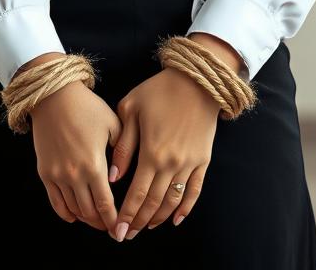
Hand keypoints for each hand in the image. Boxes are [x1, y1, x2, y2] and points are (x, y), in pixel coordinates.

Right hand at [29, 74, 123, 234]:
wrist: (53, 96)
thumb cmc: (86, 107)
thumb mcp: (112, 123)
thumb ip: (121, 150)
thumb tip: (119, 175)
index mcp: (94, 164)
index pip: (106, 205)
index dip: (114, 221)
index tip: (121, 230)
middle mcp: (74, 175)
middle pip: (89, 212)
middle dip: (102, 223)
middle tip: (111, 227)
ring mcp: (57, 175)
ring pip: (73, 210)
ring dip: (86, 219)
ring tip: (96, 220)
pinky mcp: (45, 172)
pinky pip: (55, 202)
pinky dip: (66, 213)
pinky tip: (75, 216)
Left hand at [108, 66, 219, 240]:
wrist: (196, 79)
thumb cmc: (159, 90)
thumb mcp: (131, 109)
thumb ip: (123, 145)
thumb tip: (113, 176)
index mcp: (151, 152)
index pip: (136, 194)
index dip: (126, 215)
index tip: (117, 231)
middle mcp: (171, 164)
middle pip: (153, 203)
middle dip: (139, 222)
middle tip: (127, 235)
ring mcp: (189, 164)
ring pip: (172, 201)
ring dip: (158, 218)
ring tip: (146, 227)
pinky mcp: (203, 160)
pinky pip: (195, 191)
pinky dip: (185, 208)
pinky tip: (176, 219)